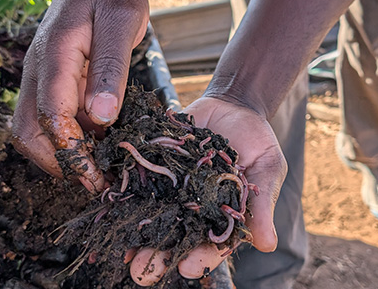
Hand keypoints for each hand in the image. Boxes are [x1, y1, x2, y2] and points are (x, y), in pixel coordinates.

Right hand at [11, 0, 148, 191]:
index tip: (95, 178)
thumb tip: (102, 117)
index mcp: (55, 54)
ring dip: (62, 152)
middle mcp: (39, 68)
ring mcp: (42, 74)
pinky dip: (72, 136)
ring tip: (102, 167)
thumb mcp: (121, 21)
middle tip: (95, 182)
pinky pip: (53, 115)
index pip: (50, 114)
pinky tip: (103, 140)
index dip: (70, 152)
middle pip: (28, 129)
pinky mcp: (53, 79)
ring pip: (34, 127)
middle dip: (58, 162)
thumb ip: (110, 68)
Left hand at [128, 97, 287, 284]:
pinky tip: (109, 213)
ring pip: (153, 218)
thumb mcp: (267, 169)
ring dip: (137, 237)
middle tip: (142, 274)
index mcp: (223, 216)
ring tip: (122, 253)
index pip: (212, 245)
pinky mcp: (157, 169)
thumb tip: (267, 244)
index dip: (200, 259)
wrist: (232, 105)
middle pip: (177, 239)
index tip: (187, 268)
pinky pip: (138, 185)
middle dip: (159, 257)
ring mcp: (173, 190)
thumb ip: (261, 205)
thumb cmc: (257, 139)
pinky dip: (123, 199)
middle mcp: (194, 208)